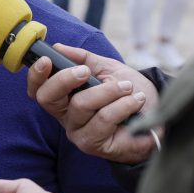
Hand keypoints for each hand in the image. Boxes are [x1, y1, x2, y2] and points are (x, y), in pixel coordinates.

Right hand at [28, 44, 160, 163]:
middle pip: (48, 98)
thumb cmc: (129, 93)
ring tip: (128, 87)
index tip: (47, 60)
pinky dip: (122, 105)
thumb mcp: (107, 69)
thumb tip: (59, 47)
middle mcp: (66, 117)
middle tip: (86, 72)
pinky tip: (135, 101)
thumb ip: (84, 59)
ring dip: (108, 91)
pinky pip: (103, 119)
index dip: (36, 75)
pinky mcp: (95, 145)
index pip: (38, 89)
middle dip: (65, 79)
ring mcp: (79, 133)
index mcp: (64, 98)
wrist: (157, 116)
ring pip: (81, 105)